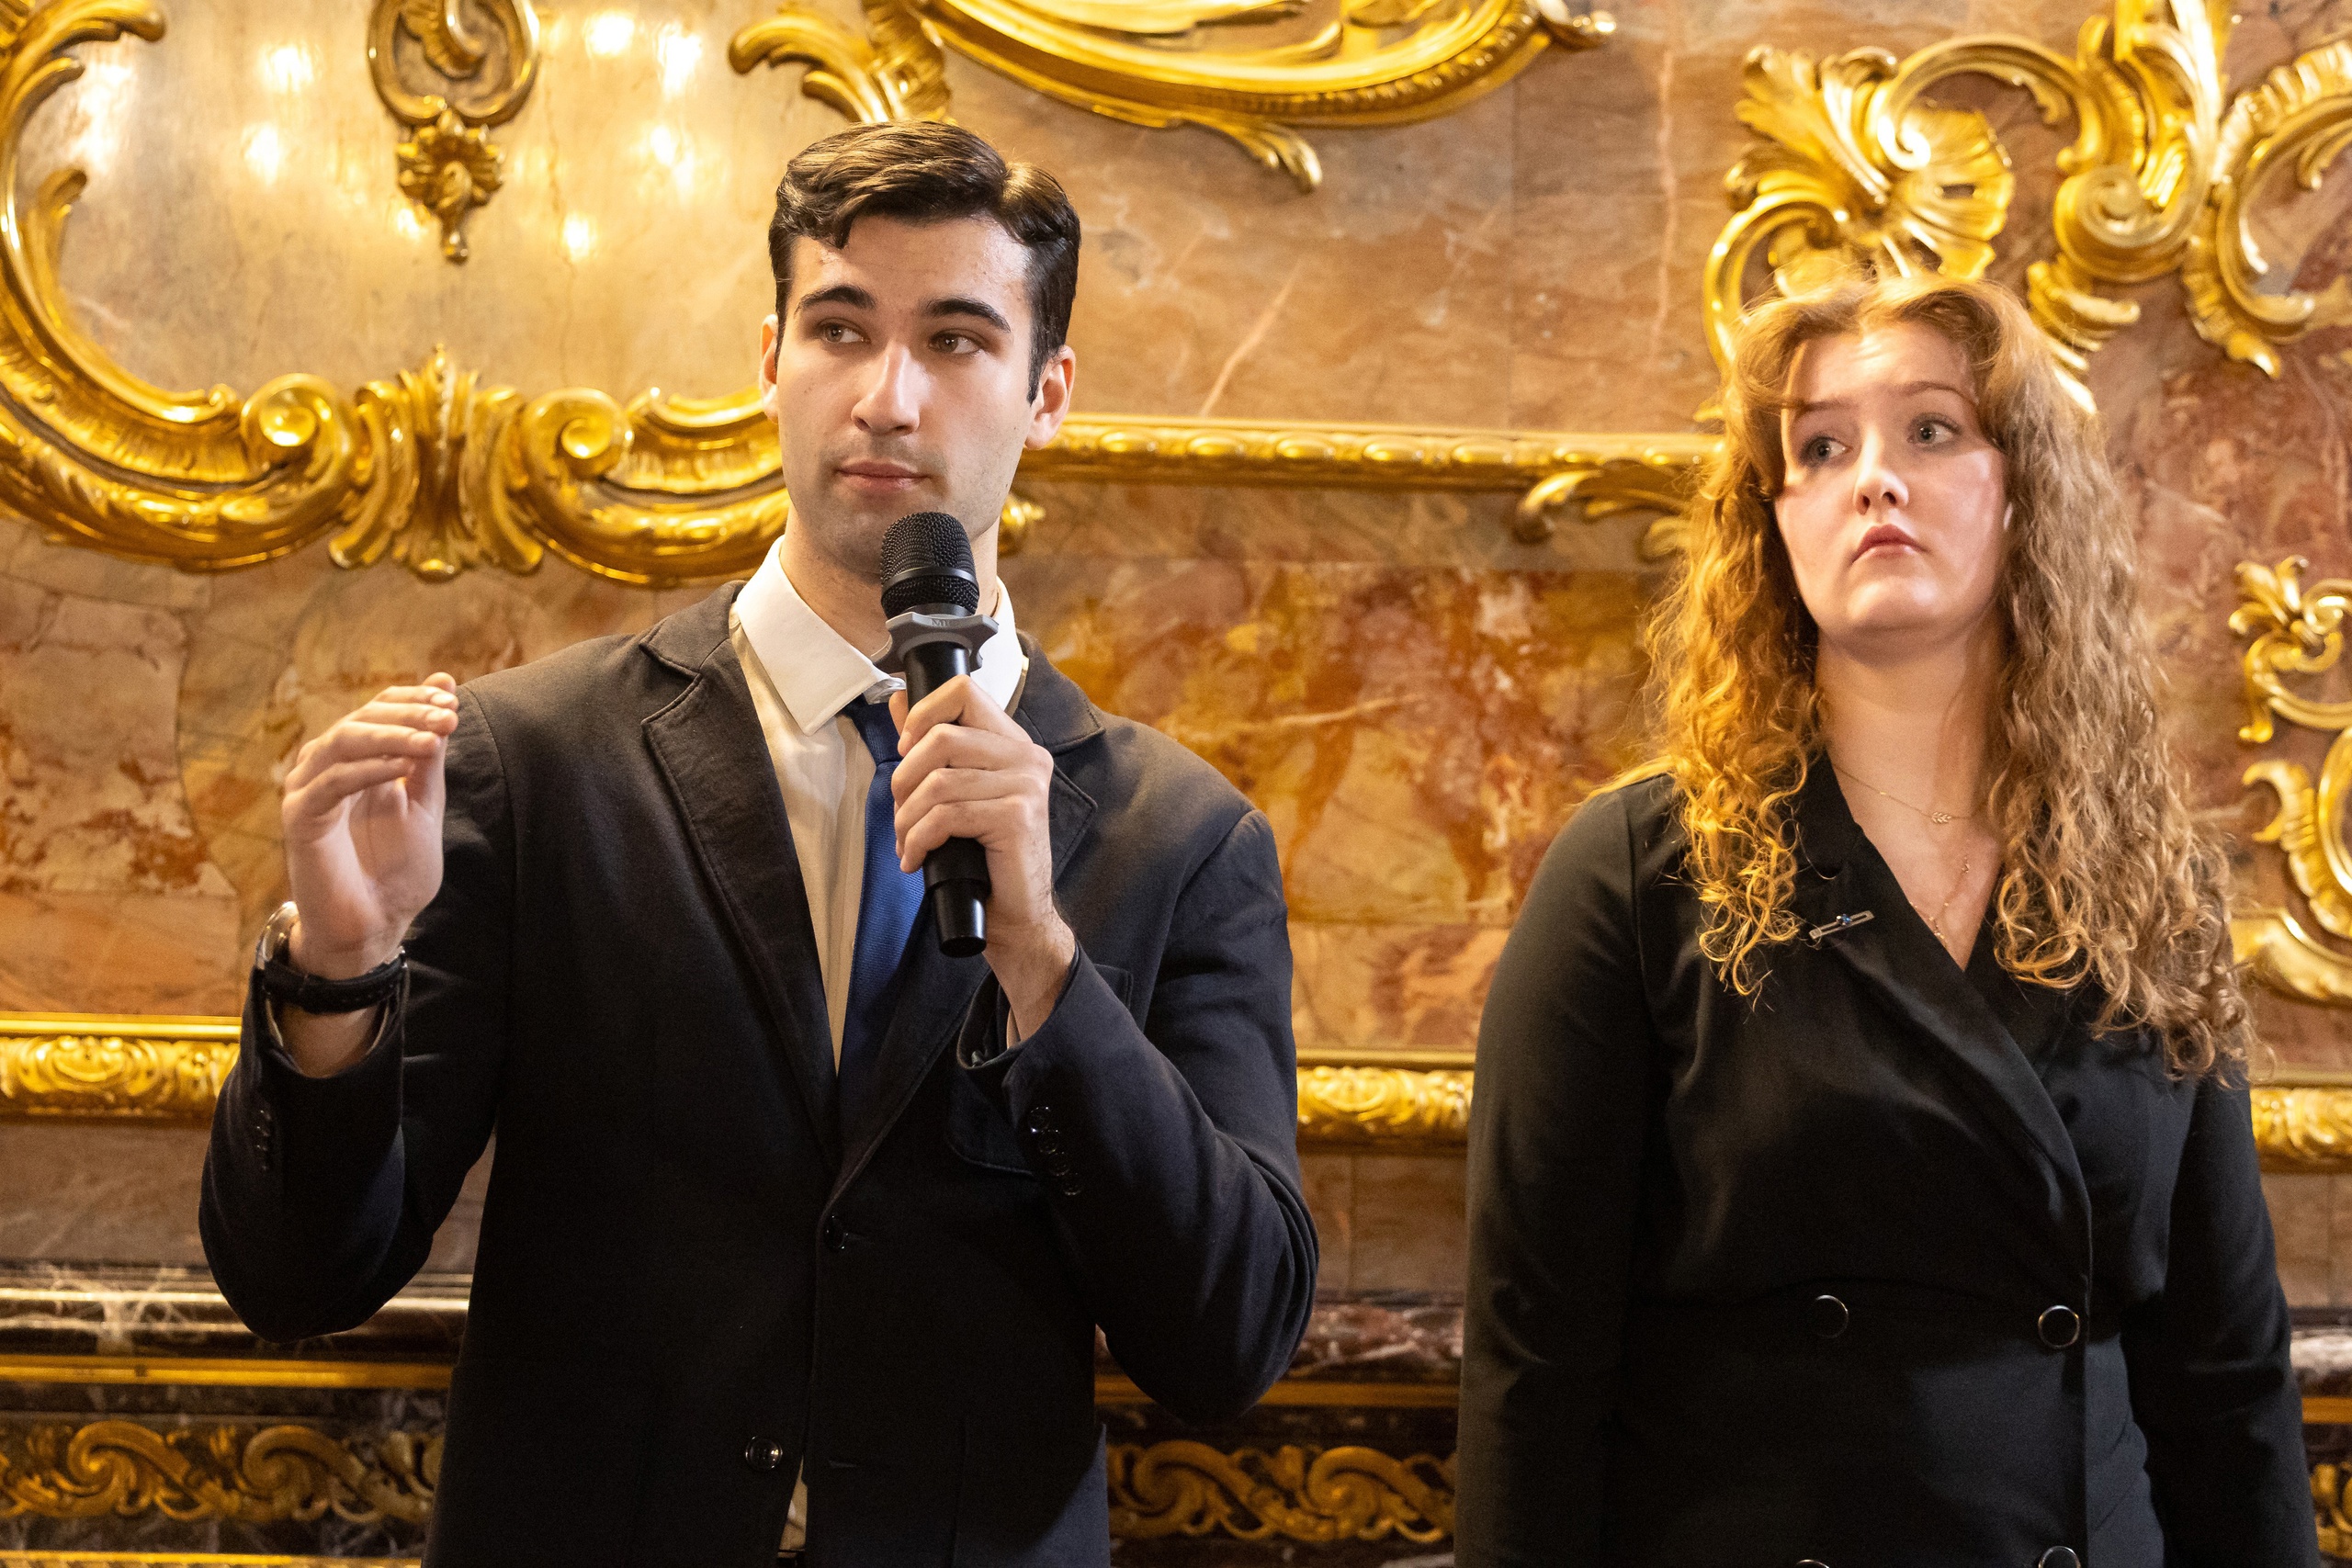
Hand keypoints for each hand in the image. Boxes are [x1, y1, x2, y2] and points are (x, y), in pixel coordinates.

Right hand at [281, 674, 457, 981]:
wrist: (375, 924)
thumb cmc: (397, 869)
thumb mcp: (424, 803)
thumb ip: (429, 755)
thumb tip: (446, 688)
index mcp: (357, 760)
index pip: (378, 708)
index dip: (412, 697)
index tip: (451, 697)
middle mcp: (327, 767)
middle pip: (362, 718)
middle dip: (409, 713)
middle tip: (448, 716)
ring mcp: (308, 790)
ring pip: (344, 741)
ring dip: (392, 734)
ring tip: (434, 739)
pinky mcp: (299, 818)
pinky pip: (333, 782)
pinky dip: (369, 769)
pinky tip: (403, 768)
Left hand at [890, 677, 1073, 1038]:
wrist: (1017, 916)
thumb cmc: (986, 859)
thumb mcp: (956, 795)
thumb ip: (931, 746)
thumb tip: (897, 700)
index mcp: (1014, 744)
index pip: (964, 691)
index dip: (922, 712)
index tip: (905, 749)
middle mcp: (1027, 757)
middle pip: (942, 736)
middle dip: (904, 778)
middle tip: (900, 812)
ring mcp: (1026, 785)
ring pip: (938, 781)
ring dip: (906, 818)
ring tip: (906, 841)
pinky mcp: (1016, 816)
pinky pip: (947, 815)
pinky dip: (918, 839)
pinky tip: (915, 858)